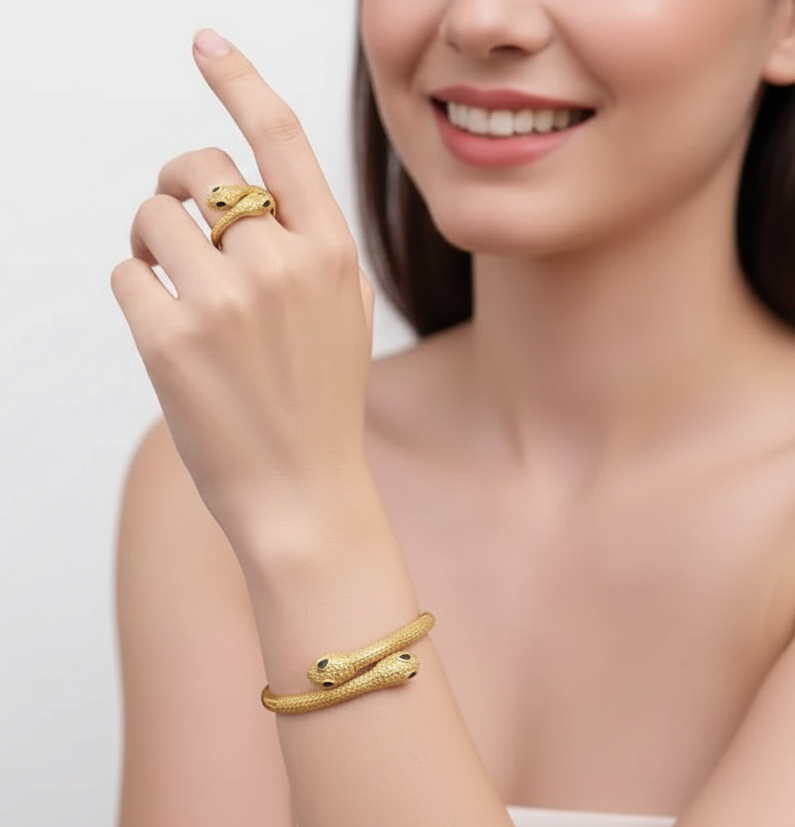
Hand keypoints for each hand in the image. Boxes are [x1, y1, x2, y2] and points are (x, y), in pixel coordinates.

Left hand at [112, 30, 375, 545]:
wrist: (305, 491)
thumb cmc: (321, 402)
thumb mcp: (344, 315)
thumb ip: (312, 247)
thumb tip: (243, 197)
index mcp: (334, 253)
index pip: (281, 139)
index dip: (240, 80)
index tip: (207, 44)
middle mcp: (283, 264)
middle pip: (200, 166)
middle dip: (177, 180)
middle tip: (174, 212)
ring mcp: (226, 301)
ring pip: (152, 216)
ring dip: (150, 240)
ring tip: (171, 284)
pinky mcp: (170, 339)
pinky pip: (126, 274)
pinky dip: (136, 289)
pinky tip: (163, 328)